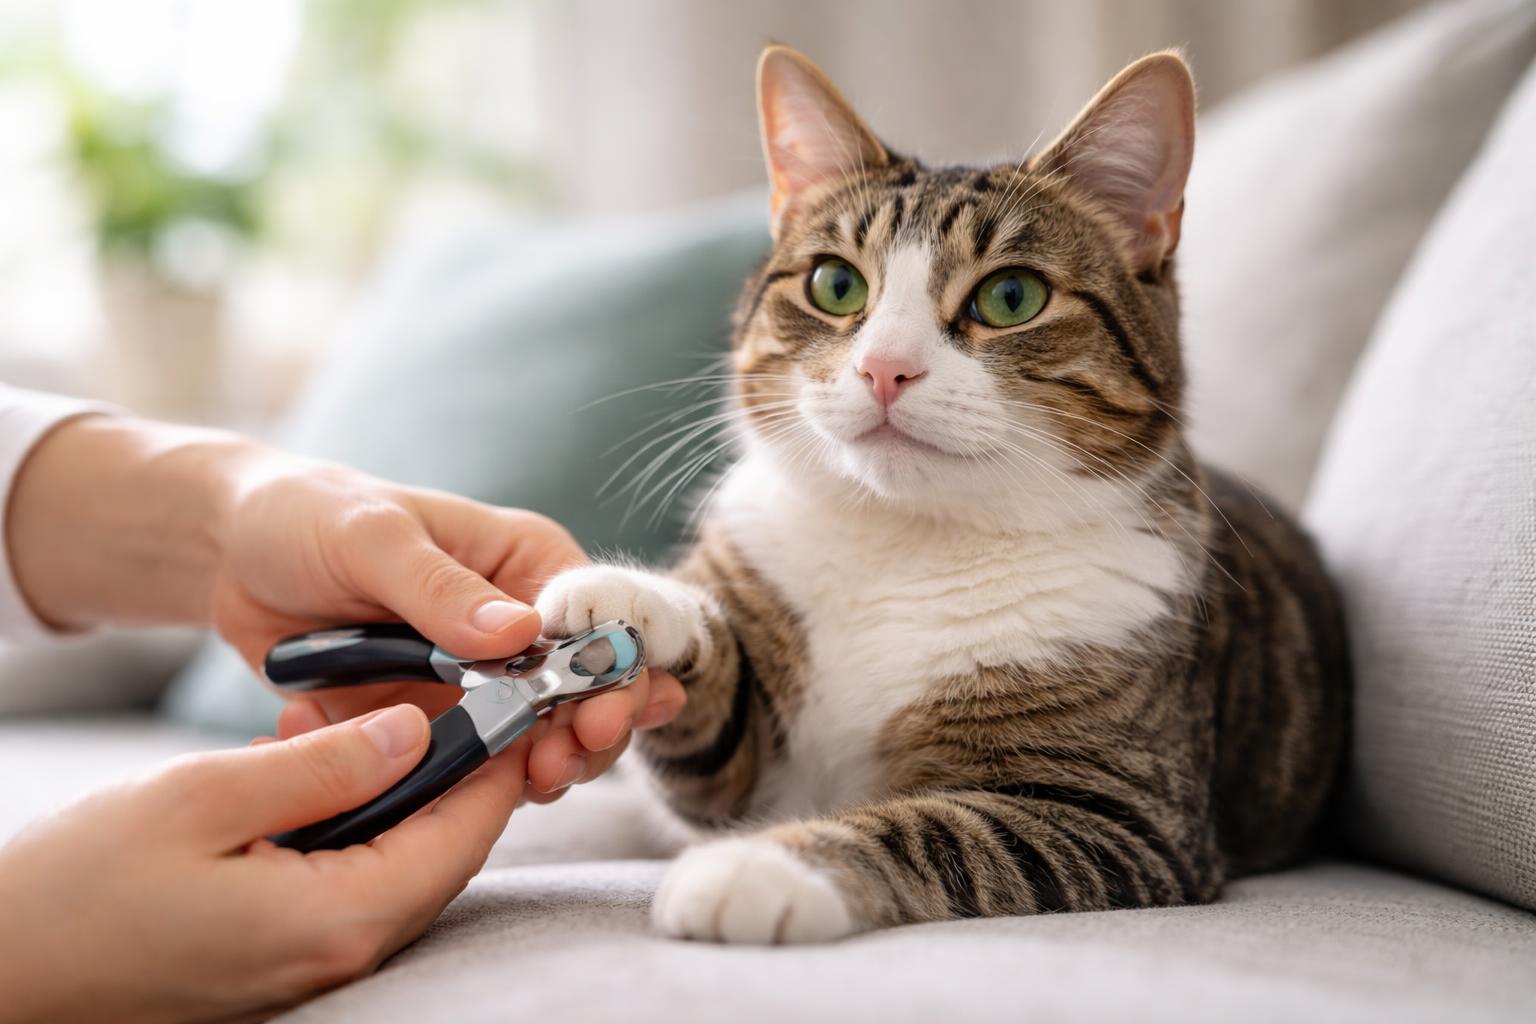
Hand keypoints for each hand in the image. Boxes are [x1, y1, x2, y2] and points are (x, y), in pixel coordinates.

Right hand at [0, 704, 525, 1022]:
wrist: (0, 974)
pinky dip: (348, 824)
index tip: (516, 701)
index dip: (497, 763)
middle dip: (451, 773)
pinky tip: (304, 773)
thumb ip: (325, 767)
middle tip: (442, 697)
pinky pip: (347, 882)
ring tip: (349, 723)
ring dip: (392, 793)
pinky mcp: (278, 956)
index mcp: (339, 919)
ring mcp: (309, 963)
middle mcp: (340, 953)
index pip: (463, 834)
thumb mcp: (203, 798)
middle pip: (442, 852)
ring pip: (397, 864)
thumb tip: (416, 731)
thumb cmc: (77, 891)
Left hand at [212, 454, 683, 796]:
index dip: (615, 671)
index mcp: (525, 563)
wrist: (232, 556)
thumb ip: (440, 587)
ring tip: (530, 783)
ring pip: (542, 740)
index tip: (601, 715)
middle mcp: (518, 627)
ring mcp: (479, 683)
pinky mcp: (435, 726)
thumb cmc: (309, 516)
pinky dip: (471, 787)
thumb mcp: (373, 538)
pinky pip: (472, 770)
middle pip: (587, 692)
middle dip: (590, 732)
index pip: (601, 621)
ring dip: (546, 768)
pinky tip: (440, 784)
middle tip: (562, 761)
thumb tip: (520, 635)